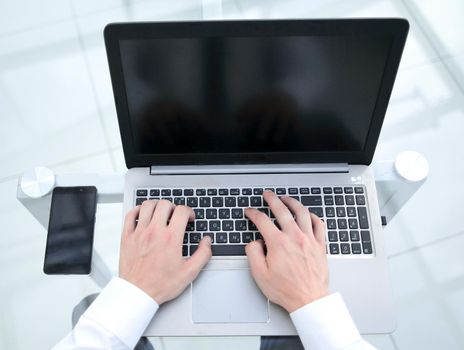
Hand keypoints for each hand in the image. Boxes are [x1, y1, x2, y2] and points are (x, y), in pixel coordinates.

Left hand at [119, 200, 211, 303]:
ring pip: (147, 205)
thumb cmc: (160, 285)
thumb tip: (207, 241)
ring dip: (157, 205)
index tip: (189, 218)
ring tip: (161, 212)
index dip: (189, 211)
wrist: (138, 293)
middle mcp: (155, 232)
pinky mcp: (127, 236)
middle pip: (165, 204)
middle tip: (175, 215)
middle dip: (174, 207)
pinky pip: (130, 215)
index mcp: (171, 238)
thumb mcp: (189, 273)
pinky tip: (143, 215)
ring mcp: (139, 233)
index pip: (182, 211)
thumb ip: (203, 254)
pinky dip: (138, 210)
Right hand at [245, 191, 328, 312]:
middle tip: (268, 194)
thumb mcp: (260, 275)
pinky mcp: (320, 245)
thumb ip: (253, 254)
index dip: (253, 213)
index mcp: (278, 243)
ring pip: (302, 213)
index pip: (262, 221)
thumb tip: (254, 242)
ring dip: (292, 202)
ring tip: (287, 198)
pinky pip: (319, 224)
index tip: (250, 212)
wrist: (309, 300)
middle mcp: (294, 237)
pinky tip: (308, 214)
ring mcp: (309, 240)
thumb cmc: (287, 290)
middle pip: (282, 210)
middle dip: (272, 199)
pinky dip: (313, 216)